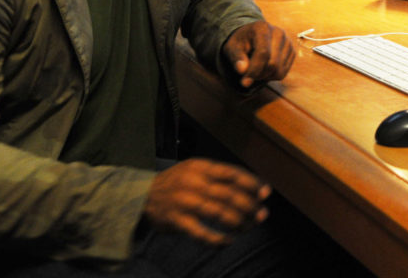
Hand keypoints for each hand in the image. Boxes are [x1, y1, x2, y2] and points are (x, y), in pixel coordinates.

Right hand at [142, 159, 270, 244]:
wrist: (142, 195)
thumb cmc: (177, 181)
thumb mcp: (196, 169)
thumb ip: (221, 176)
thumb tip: (254, 187)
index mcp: (201, 167)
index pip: (232, 174)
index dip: (252, 184)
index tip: (265, 193)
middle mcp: (193, 182)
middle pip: (229, 195)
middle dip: (250, 206)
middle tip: (262, 215)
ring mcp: (184, 202)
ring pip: (218, 213)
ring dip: (238, 222)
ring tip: (249, 227)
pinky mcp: (177, 221)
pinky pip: (201, 233)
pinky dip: (217, 239)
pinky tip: (228, 241)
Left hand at [223, 21, 295, 88]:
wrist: (251, 35)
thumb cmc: (240, 42)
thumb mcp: (233, 47)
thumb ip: (236, 58)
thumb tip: (242, 70)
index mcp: (263, 28)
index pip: (263, 53)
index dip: (254, 70)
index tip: (244, 82)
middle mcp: (279, 33)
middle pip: (273, 64)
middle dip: (258, 75)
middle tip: (247, 75)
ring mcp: (288, 42)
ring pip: (279, 71)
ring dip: (265, 76)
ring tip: (255, 70)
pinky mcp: (292, 51)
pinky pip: (283, 72)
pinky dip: (272, 76)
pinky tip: (264, 68)